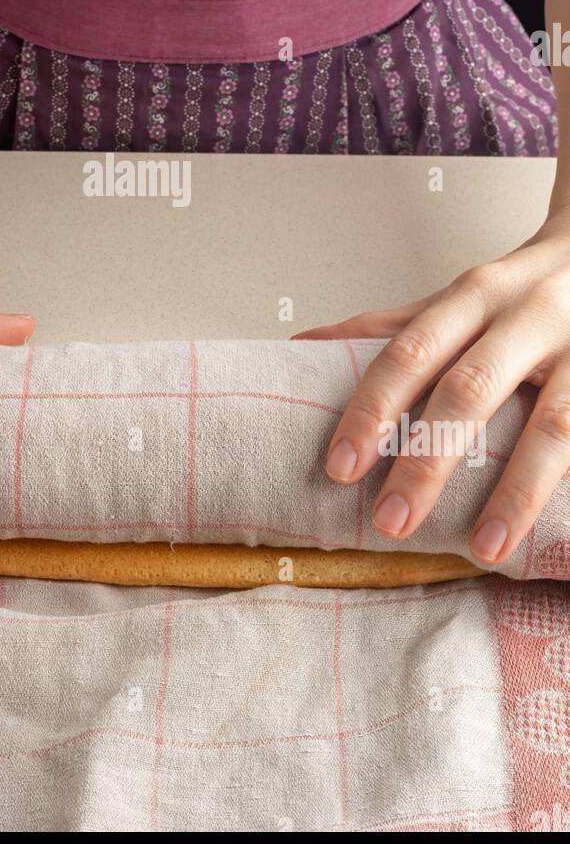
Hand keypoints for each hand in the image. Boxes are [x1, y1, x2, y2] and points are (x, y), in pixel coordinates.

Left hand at [293, 205, 569, 565]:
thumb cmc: (521, 294)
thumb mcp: (459, 299)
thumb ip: (390, 327)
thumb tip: (300, 347)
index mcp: (474, 296)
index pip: (411, 352)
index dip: (373, 408)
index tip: (340, 468)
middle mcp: (528, 316)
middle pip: (471, 389)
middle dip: (428, 460)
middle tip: (390, 522)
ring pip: (553, 425)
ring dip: (515, 492)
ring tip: (483, 549)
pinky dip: (568, 487)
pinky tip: (555, 529)